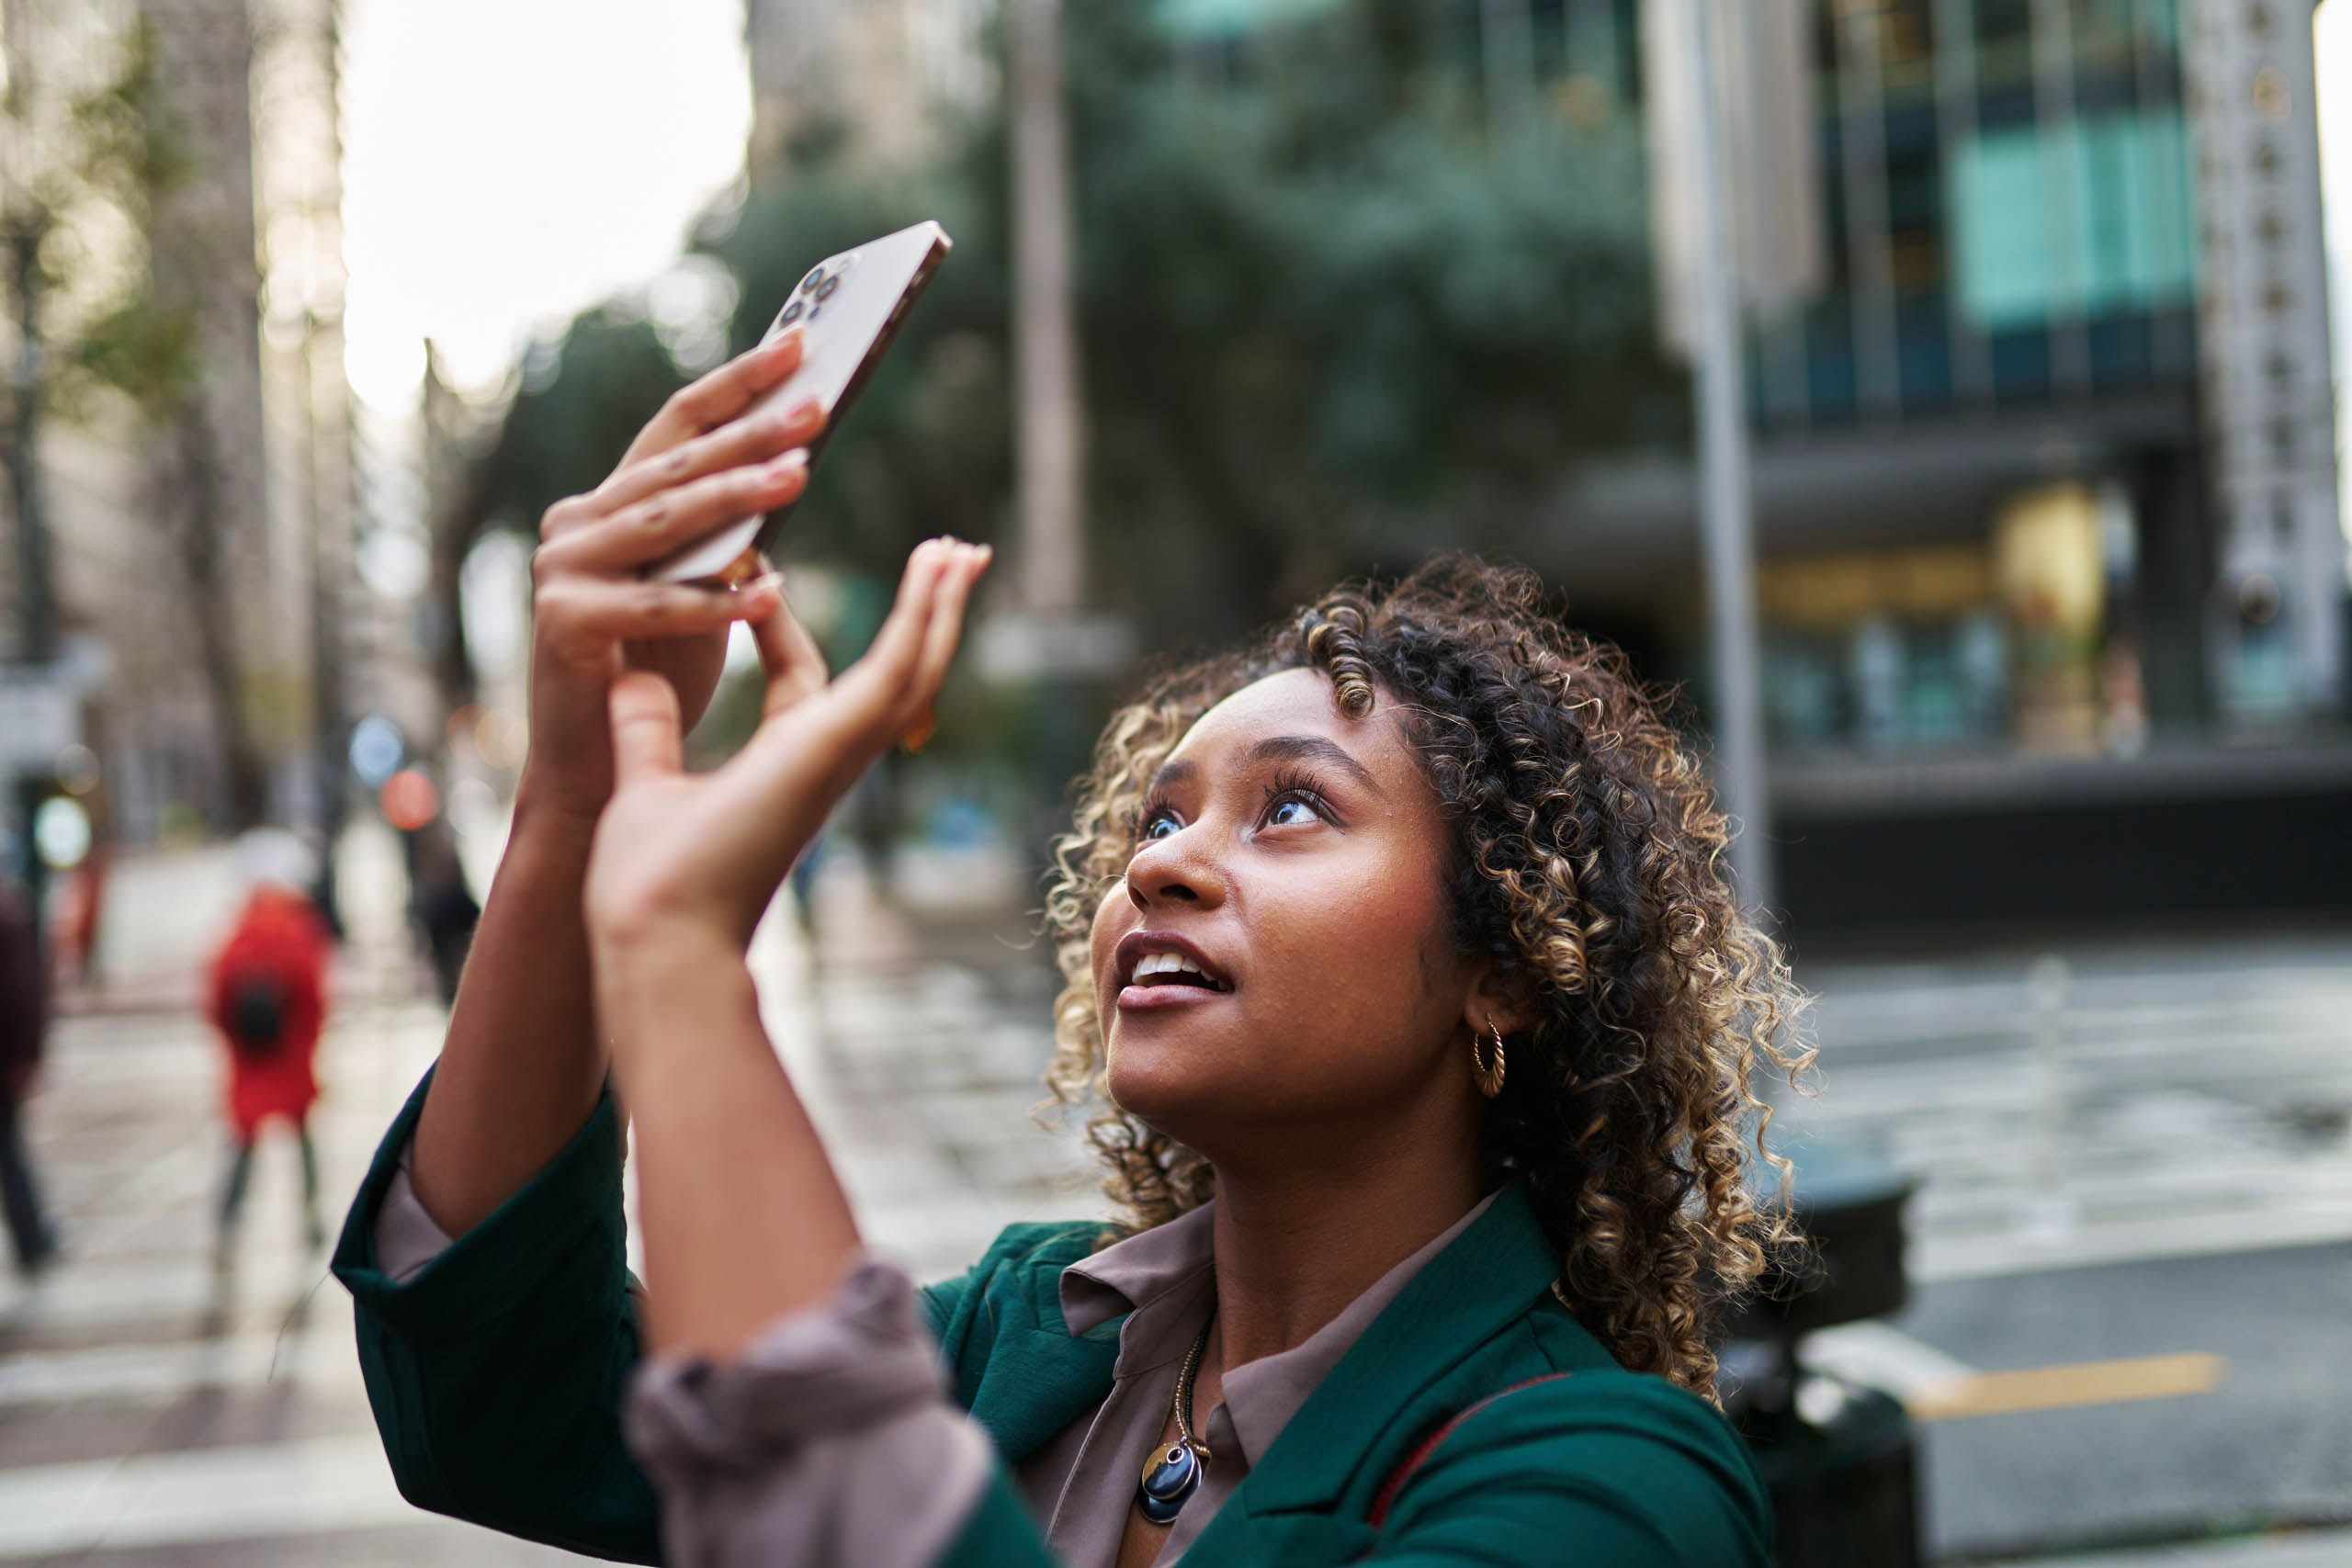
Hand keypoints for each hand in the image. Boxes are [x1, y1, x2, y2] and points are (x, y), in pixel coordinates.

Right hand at [518, 332, 829, 827]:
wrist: (592, 769)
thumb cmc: (656, 674)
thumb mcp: (699, 584)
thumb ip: (726, 529)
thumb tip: (793, 459)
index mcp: (607, 504)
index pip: (676, 426)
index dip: (736, 383)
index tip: (800, 341)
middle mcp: (575, 524)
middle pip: (675, 466)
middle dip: (751, 433)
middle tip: (817, 406)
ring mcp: (561, 571)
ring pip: (664, 524)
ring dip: (736, 498)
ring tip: (801, 474)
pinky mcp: (562, 626)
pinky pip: (654, 605)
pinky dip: (714, 601)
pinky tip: (769, 593)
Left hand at [584, 538, 992, 954]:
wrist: (655, 931)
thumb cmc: (649, 888)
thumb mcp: (644, 782)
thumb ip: (644, 729)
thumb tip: (627, 675)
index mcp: (782, 766)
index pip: (796, 681)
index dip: (781, 626)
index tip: (762, 577)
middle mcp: (825, 759)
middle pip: (892, 675)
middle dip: (920, 617)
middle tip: (945, 562)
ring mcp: (839, 754)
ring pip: (912, 670)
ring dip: (939, 608)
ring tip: (959, 550)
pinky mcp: (836, 745)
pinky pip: (895, 673)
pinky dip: (921, 621)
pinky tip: (938, 572)